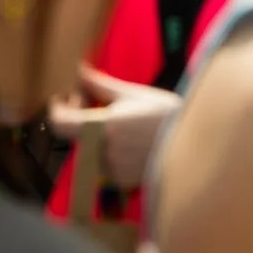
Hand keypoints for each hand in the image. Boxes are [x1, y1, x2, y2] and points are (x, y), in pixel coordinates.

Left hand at [49, 65, 178, 188]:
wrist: (194, 144)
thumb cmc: (165, 115)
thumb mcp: (132, 94)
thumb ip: (100, 84)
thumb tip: (80, 70)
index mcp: (104, 126)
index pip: (59, 123)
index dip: (57, 108)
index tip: (64, 98)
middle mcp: (104, 152)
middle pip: (75, 134)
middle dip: (79, 116)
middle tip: (93, 101)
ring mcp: (112, 170)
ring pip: (90, 149)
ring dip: (94, 134)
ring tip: (116, 120)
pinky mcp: (122, 182)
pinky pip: (104, 165)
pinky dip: (108, 150)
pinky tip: (127, 138)